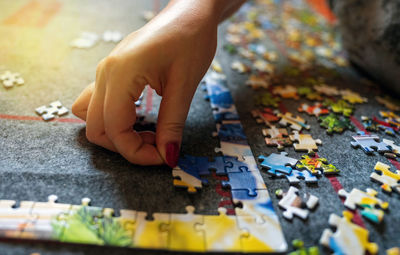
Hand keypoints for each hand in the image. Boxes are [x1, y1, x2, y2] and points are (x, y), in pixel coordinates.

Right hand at [72, 0, 218, 165]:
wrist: (191, 12)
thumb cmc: (191, 39)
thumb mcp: (185, 85)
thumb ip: (172, 124)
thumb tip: (167, 156)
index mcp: (120, 74)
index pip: (114, 130)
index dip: (137, 152)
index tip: (163, 157)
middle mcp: (105, 73)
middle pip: (96, 128)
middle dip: (126, 146)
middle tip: (158, 145)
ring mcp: (105, 72)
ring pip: (94, 117)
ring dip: (117, 133)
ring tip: (149, 131)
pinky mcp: (112, 72)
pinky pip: (101, 104)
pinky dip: (117, 119)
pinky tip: (141, 117)